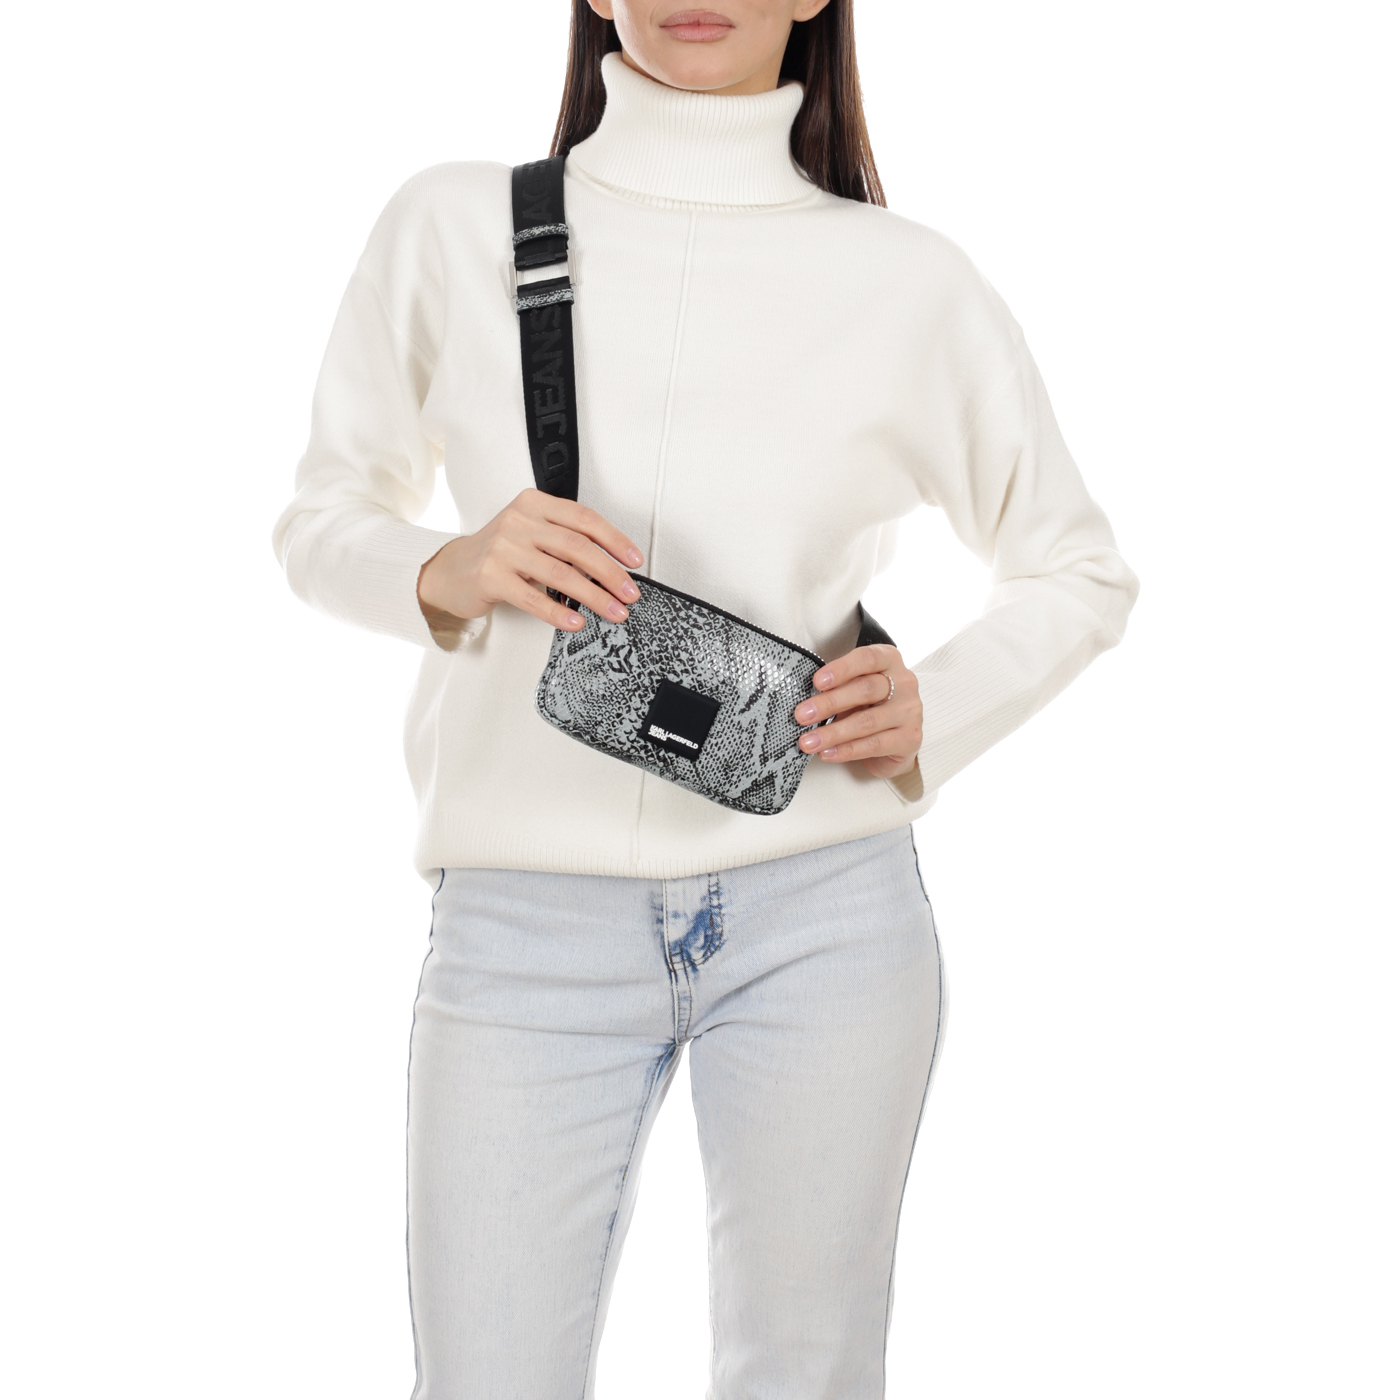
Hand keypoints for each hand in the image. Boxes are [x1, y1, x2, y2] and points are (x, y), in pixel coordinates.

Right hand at [418, 489, 643, 631]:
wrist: (450, 570)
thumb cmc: (497, 554)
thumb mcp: (530, 534)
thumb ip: (563, 540)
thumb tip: (611, 568)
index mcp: (533, 504)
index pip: (584, 518)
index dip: (614, 540)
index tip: (634, 560)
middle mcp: (518, 522)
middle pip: (577, 546)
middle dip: (610, 573)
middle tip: (630, 593)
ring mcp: (502, 548)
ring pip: (560, 573)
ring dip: (594, 596)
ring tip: (614, 612)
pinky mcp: (490, 577)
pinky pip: (533, 598)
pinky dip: (559, 613)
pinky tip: (576, 623)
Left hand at [792, 643, 921, 780]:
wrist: (897, 739)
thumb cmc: (869, 705)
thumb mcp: (853, 689)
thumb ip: (837, 688)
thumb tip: (804, 702)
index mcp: (889, 660)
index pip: (867, 658)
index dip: (841, 669)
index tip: (817, 682)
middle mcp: (905, 683)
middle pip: (866, 690)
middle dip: (829, 703)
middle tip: (802, 715)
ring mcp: (910, 711)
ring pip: (867, 721)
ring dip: (833, 733)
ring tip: (808, 741)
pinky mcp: (910, 739)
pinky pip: (874, 745)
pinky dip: (847, 750)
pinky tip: (827, 753)